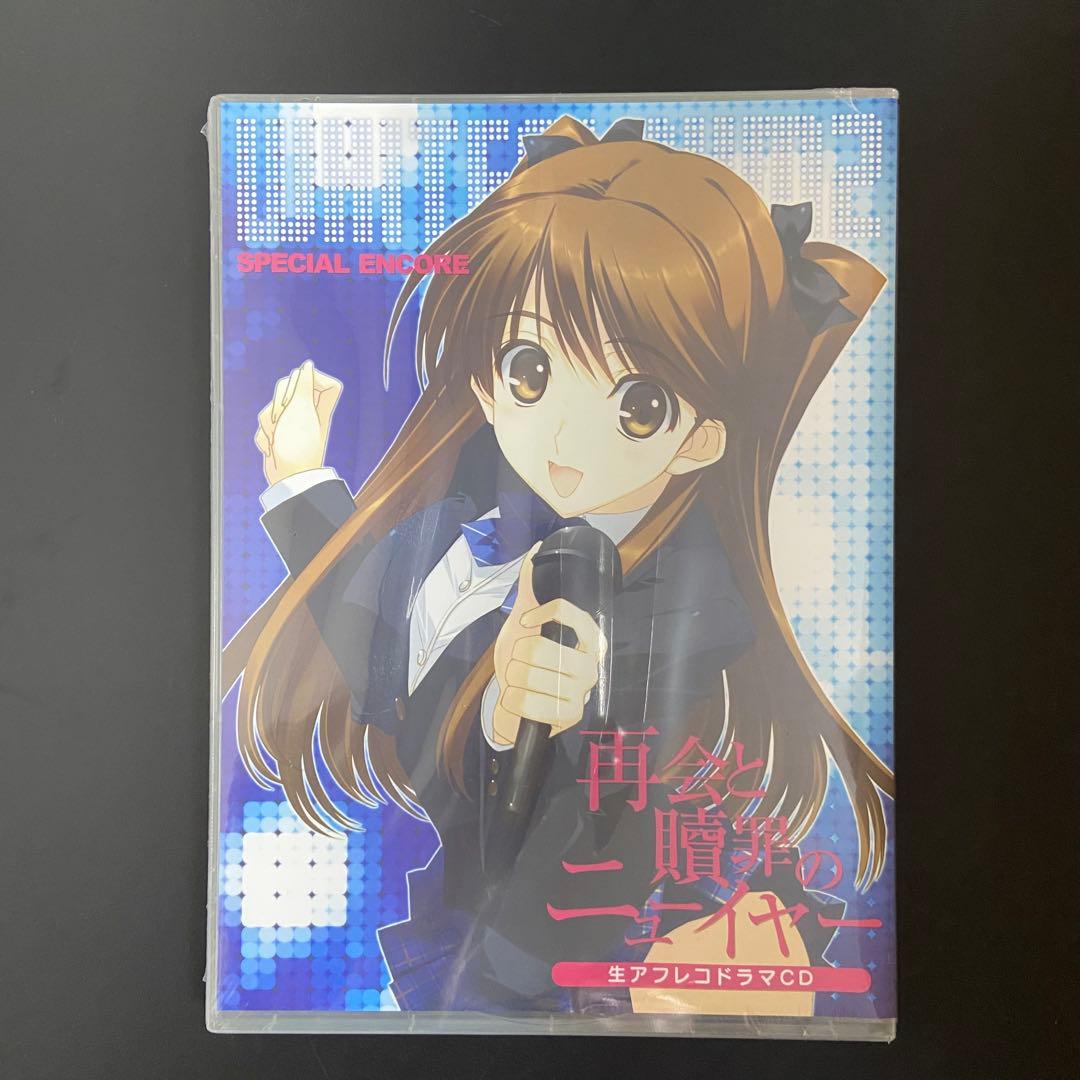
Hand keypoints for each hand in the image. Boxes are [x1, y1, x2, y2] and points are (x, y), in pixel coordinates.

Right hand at [254, 360, 342, 485]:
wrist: (286, 477)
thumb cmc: (298, 445)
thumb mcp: (301, 410)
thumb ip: (303, 386)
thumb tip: (308, 365)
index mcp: (320, 406)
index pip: (322, 380)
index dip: (311, 378)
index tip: (303, 386)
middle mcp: (307, 413)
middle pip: (288, 388)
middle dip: (280, 402)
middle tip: (286, 418)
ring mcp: (291, 423)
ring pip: (272, 407)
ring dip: (270, 423)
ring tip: (278, 438)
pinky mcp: (277, 434)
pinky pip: (265, 424)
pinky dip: (265, 436)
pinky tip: (273, 448)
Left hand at [491, 546, 606, 745]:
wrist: (515, 703)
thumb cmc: (523, 662)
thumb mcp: (524, 623)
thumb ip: (530, 587)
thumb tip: (536, 549)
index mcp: (589, 638)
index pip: (570, 614)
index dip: (542, 614)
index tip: (526, 620)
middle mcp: (592, 664)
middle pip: (539, 648)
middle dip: (516, 656)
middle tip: (520, 663)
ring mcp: (583, 692)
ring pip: (529, 675)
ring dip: (512, 678)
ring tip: (519, 682)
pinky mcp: (570, 717)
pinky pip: (527, 702)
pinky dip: (512, 699)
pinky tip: (518, 699)